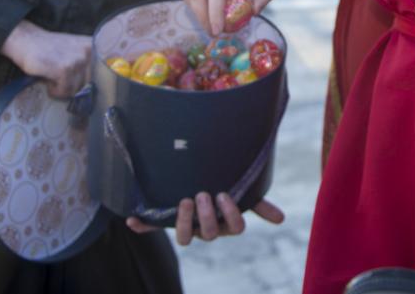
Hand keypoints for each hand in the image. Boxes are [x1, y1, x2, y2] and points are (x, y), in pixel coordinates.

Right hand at [0, 20, 90, 97]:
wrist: (26, 40)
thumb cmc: (50, 49)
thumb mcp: (76, 50)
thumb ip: (89, 64)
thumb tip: (98, 89)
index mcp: (95, 47)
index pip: (106, 74)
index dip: (97, 85)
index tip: (90, 88)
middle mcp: (90, 52)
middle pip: (90, 85)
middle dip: (75, 87)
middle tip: (61, 80)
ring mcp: (78, 60)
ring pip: (76, 90)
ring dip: (63, 88)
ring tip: (53, 76)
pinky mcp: (65, 69)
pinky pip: (64, 91)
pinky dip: (53, 90)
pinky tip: (47, 79)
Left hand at [124, 193, 284, 243]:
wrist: (197, 177)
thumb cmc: (224, 184)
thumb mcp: (242, 192)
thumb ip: (259, 203)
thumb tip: (282, 219)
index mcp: (226, 221)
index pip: (234, 228)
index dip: (229, 215)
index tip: (224, 195)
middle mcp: (207, 227)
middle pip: (210, 233)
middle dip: (206, 215)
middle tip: (201, 194)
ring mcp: (186, 225)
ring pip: (186, 238)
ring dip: (184, 221)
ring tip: (183, 200)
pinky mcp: (165, 220)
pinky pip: (152, 227)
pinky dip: (142, 224)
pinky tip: (133, 219)